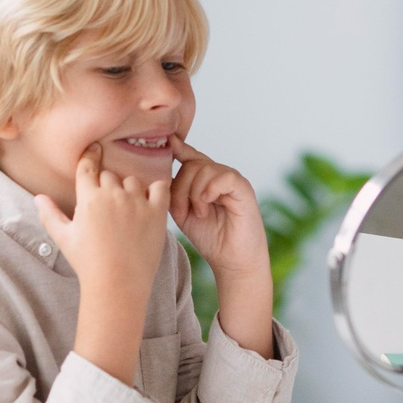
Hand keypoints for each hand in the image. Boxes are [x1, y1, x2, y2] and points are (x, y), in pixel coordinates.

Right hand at [36, 145, 169, 384]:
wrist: (118, 284)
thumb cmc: (88, 263)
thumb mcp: (64, 238)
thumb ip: (50, 215)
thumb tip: (37, 197)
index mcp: (89, 198)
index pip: (88, 166)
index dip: (90, 155)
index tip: (95, 148)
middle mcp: (113, 195)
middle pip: (109, 175)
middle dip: (108, 184)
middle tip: (109, 204)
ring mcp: (136, 202)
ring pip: (132, 180)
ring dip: (129, 188)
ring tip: (128, 208)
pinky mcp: (156, 212)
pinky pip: (160, 187)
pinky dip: (157, 188)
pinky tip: (152, 197)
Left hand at [167, 139, 273, 357]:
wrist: (231, 260)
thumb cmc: (210, 237)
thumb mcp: (183, 213)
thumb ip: (173, 193)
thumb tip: (158, 178)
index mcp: (205, 179)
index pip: (190, 156)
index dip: (178, 147)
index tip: (167, 141)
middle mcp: (219, 175)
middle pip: (192, 164)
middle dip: (180, 188)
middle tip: (181, 212)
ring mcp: (232, 180)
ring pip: (205, 169)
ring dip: (193, 193)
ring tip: (198, 214)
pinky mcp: (243, 189)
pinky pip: (224, 177)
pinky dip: (210, 190)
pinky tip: (206, 205)